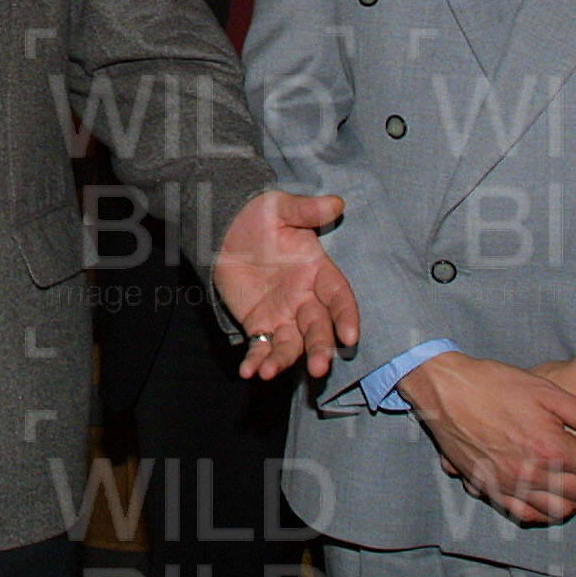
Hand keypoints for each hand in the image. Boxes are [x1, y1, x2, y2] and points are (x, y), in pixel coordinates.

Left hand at [212, 190, 356, 379]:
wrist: (226, 228)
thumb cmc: (260, 217)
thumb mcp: (281, 208)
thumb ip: (306, 211)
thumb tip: (335, 203)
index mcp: (318, 271)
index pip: (338, 297)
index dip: (346, 316)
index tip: (350, 336)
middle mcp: (306, 299)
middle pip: (318, 328)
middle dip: (321, 349)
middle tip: (319, 368)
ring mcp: (284, 315)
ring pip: (291, 344)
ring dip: (284, 361)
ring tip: (270, 373)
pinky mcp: (260, 325)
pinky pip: (261, 347)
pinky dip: (256, 361)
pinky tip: (249, 372)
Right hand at [398, 351, 575, 525]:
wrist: (444, 389)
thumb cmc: (493, 384)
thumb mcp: (545, 390)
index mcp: (550, 448)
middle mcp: (532, 474)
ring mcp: (509, 485)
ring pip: (560, 510)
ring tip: (575, 475)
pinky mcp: (489, 488)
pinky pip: (526, 514)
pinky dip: (544, 510)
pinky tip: (547, 493)